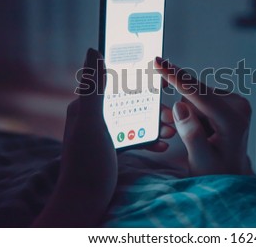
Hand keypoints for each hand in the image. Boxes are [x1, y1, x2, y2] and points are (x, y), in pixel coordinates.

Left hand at [33, 49, 175, 226]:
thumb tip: (94, 51)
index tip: (155, 76)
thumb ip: (95, 89)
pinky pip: (134, 137)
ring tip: (171, 129)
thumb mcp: (92, 122)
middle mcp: (94, 117)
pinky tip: (163, 145)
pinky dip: (149, 139)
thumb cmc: (86, 163)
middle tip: (172, 111)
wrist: (83, 203)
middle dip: (151, 105)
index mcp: (85, 106)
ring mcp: (104, 133)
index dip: (133, 76)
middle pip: (128, 102)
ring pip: (134, 119)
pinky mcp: (112, 149)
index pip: (112, 81)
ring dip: (154, 123)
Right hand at [155, 57, 253, 175]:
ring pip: (196, 96)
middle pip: (195, 95)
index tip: (158, 62)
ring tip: (204, 137)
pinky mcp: (230, 100)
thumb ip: (191, 135)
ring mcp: (236, 101)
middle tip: (194, 138)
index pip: (200, 95)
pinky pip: (201, 98)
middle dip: (185, 111)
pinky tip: (207, 130)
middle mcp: (238, 106)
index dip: (177, 78)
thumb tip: (179, 106)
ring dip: (191, 114)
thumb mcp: (200, 161)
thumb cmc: (215, 172)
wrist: (231, 173)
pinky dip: (197, 112)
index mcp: (233, 122)